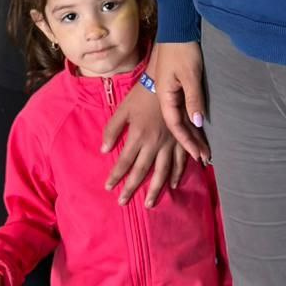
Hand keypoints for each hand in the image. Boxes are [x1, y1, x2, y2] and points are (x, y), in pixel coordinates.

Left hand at [102, 79, 187, 206]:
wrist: (165, 81)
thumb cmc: (141, 95)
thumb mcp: (122, 109)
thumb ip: (112, 130)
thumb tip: (103, 150)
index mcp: (138, 135)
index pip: (124, 162)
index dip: (116, 176)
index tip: (108, 187)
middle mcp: (154, 143)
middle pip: (142, 171)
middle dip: (131, 188)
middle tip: (123, 202)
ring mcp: (170, 143)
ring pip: (162, 172)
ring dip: (155, 190)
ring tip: (148, 204)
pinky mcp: (182, 140)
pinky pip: (181, 161)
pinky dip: (177, 175)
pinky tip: (173, 185)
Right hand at [156, 41, 210, 163]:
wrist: (177, 29)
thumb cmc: (183, 50)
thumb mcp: (190, 75)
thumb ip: (193, 99)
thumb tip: (198, 122)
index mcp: (165, 96)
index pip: (176, 125)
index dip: (187, 140)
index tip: (199, 155)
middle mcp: (166, 97)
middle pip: (177, 125)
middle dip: (190, 142)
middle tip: (205, 158)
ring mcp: (170, 93)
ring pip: (181, 119)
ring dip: (191, 134)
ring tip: (203, 150)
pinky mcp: (177, 87)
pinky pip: (183, 110)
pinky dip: (191, 121)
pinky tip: (197, 129)